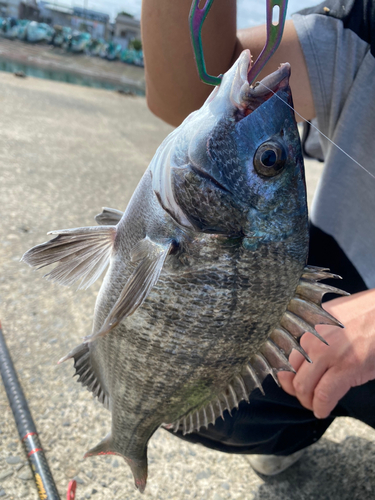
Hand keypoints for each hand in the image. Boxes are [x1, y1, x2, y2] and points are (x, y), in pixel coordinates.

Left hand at [278, 289, 374, 418]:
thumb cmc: (364, 313)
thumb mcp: (329, 315)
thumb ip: (313, 332)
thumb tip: (302, 354)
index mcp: (305, 324)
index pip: (281, 355)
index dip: (285, 374)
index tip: (290, 382)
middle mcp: (310, 337)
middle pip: (288, 374)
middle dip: (295, 390)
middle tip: (304, 396)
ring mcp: (326, 352)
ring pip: (302, 387)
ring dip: (307, 401)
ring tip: (315, 405)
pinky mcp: (346, 367)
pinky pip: (323, 395)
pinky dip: (321, 407)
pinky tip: (323, 410)